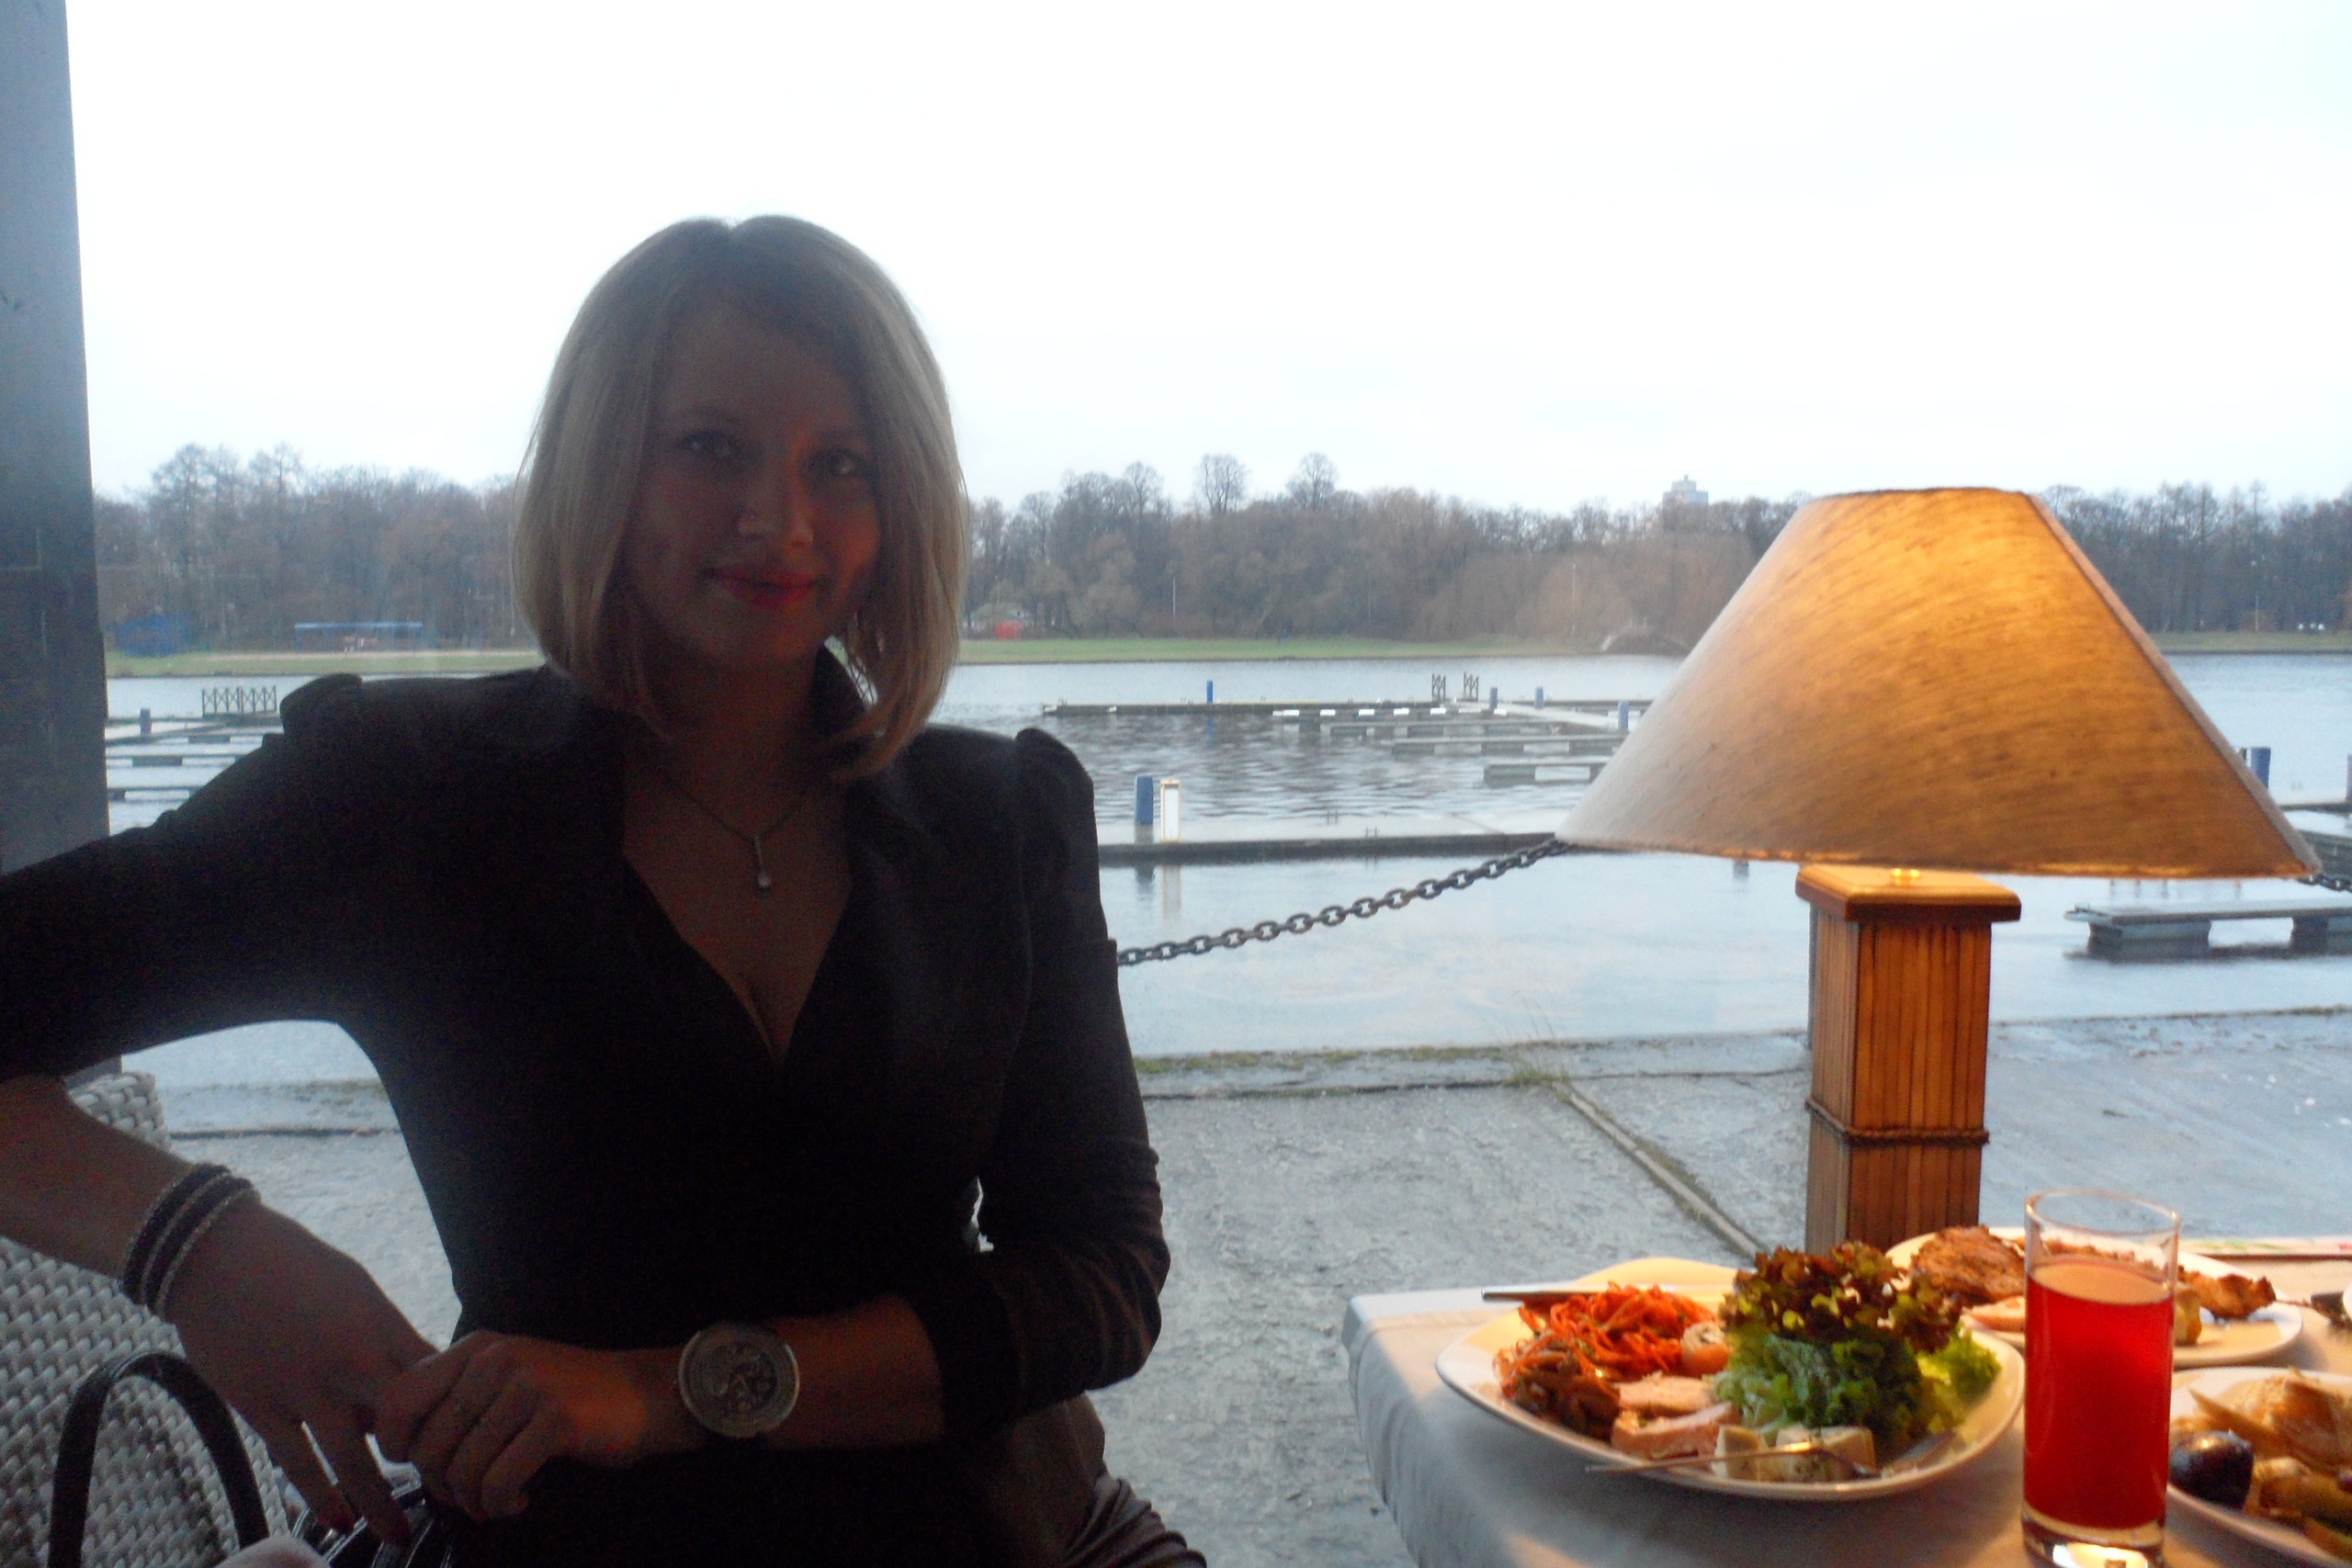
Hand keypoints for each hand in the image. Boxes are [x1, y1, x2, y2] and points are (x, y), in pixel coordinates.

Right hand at [166, 1200, 435, 1543]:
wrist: (219, 1254)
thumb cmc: (296, 1265)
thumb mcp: (359, 1289)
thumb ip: (385, 1336)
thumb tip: (414, 1375)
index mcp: (381, 1327)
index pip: (434, 1382)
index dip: (454, 1416)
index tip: (467, 1444)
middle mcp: (350, 1362)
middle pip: (406, 1427)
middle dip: (430, 1467)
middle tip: (452, 1501)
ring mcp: (304, 1389)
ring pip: (352, 1460)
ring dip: (378, 1503)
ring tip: (398, 1537)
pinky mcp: (260, 1406)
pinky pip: (296, 1462)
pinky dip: (319, 1496)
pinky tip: (337, 1522)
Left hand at [376, 1333, 702, 1520]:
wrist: (646, 1395)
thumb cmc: (569, 1397)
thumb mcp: (507, 1379)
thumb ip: (457, 1396)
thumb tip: (400, 1445)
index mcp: (477, 1348)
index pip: (398, 1399)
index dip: (395, 1445)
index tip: (420, 1467)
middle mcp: (496, 1359)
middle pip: (428, 1445)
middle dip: (441, 1486)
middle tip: (468, 1497)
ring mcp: (527, 1387)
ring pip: (463, 1470)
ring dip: (474, 1502)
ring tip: (496, 1503)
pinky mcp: (555, 1419)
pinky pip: (499, 1482)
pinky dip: (502, 1504)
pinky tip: (520, 1501)